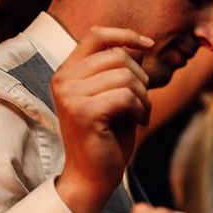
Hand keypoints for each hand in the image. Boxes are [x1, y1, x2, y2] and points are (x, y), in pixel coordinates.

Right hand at [52, 27, 153, 212]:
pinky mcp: (85, 112)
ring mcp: (71, 95)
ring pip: (126, 77)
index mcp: (68, 72)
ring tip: (141, 116)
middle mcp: (64, 79)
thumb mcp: (116, 100)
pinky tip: (138, 124)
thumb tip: (138, 47)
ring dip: (144, 97)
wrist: (93, 177)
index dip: (125, 35)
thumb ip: (122, 73)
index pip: (97, 35)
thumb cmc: (107, 140)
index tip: (149, 44)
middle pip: (119, 56)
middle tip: (143, 104)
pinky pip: (127, 97)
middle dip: (142, 79)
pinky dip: (141, 109)